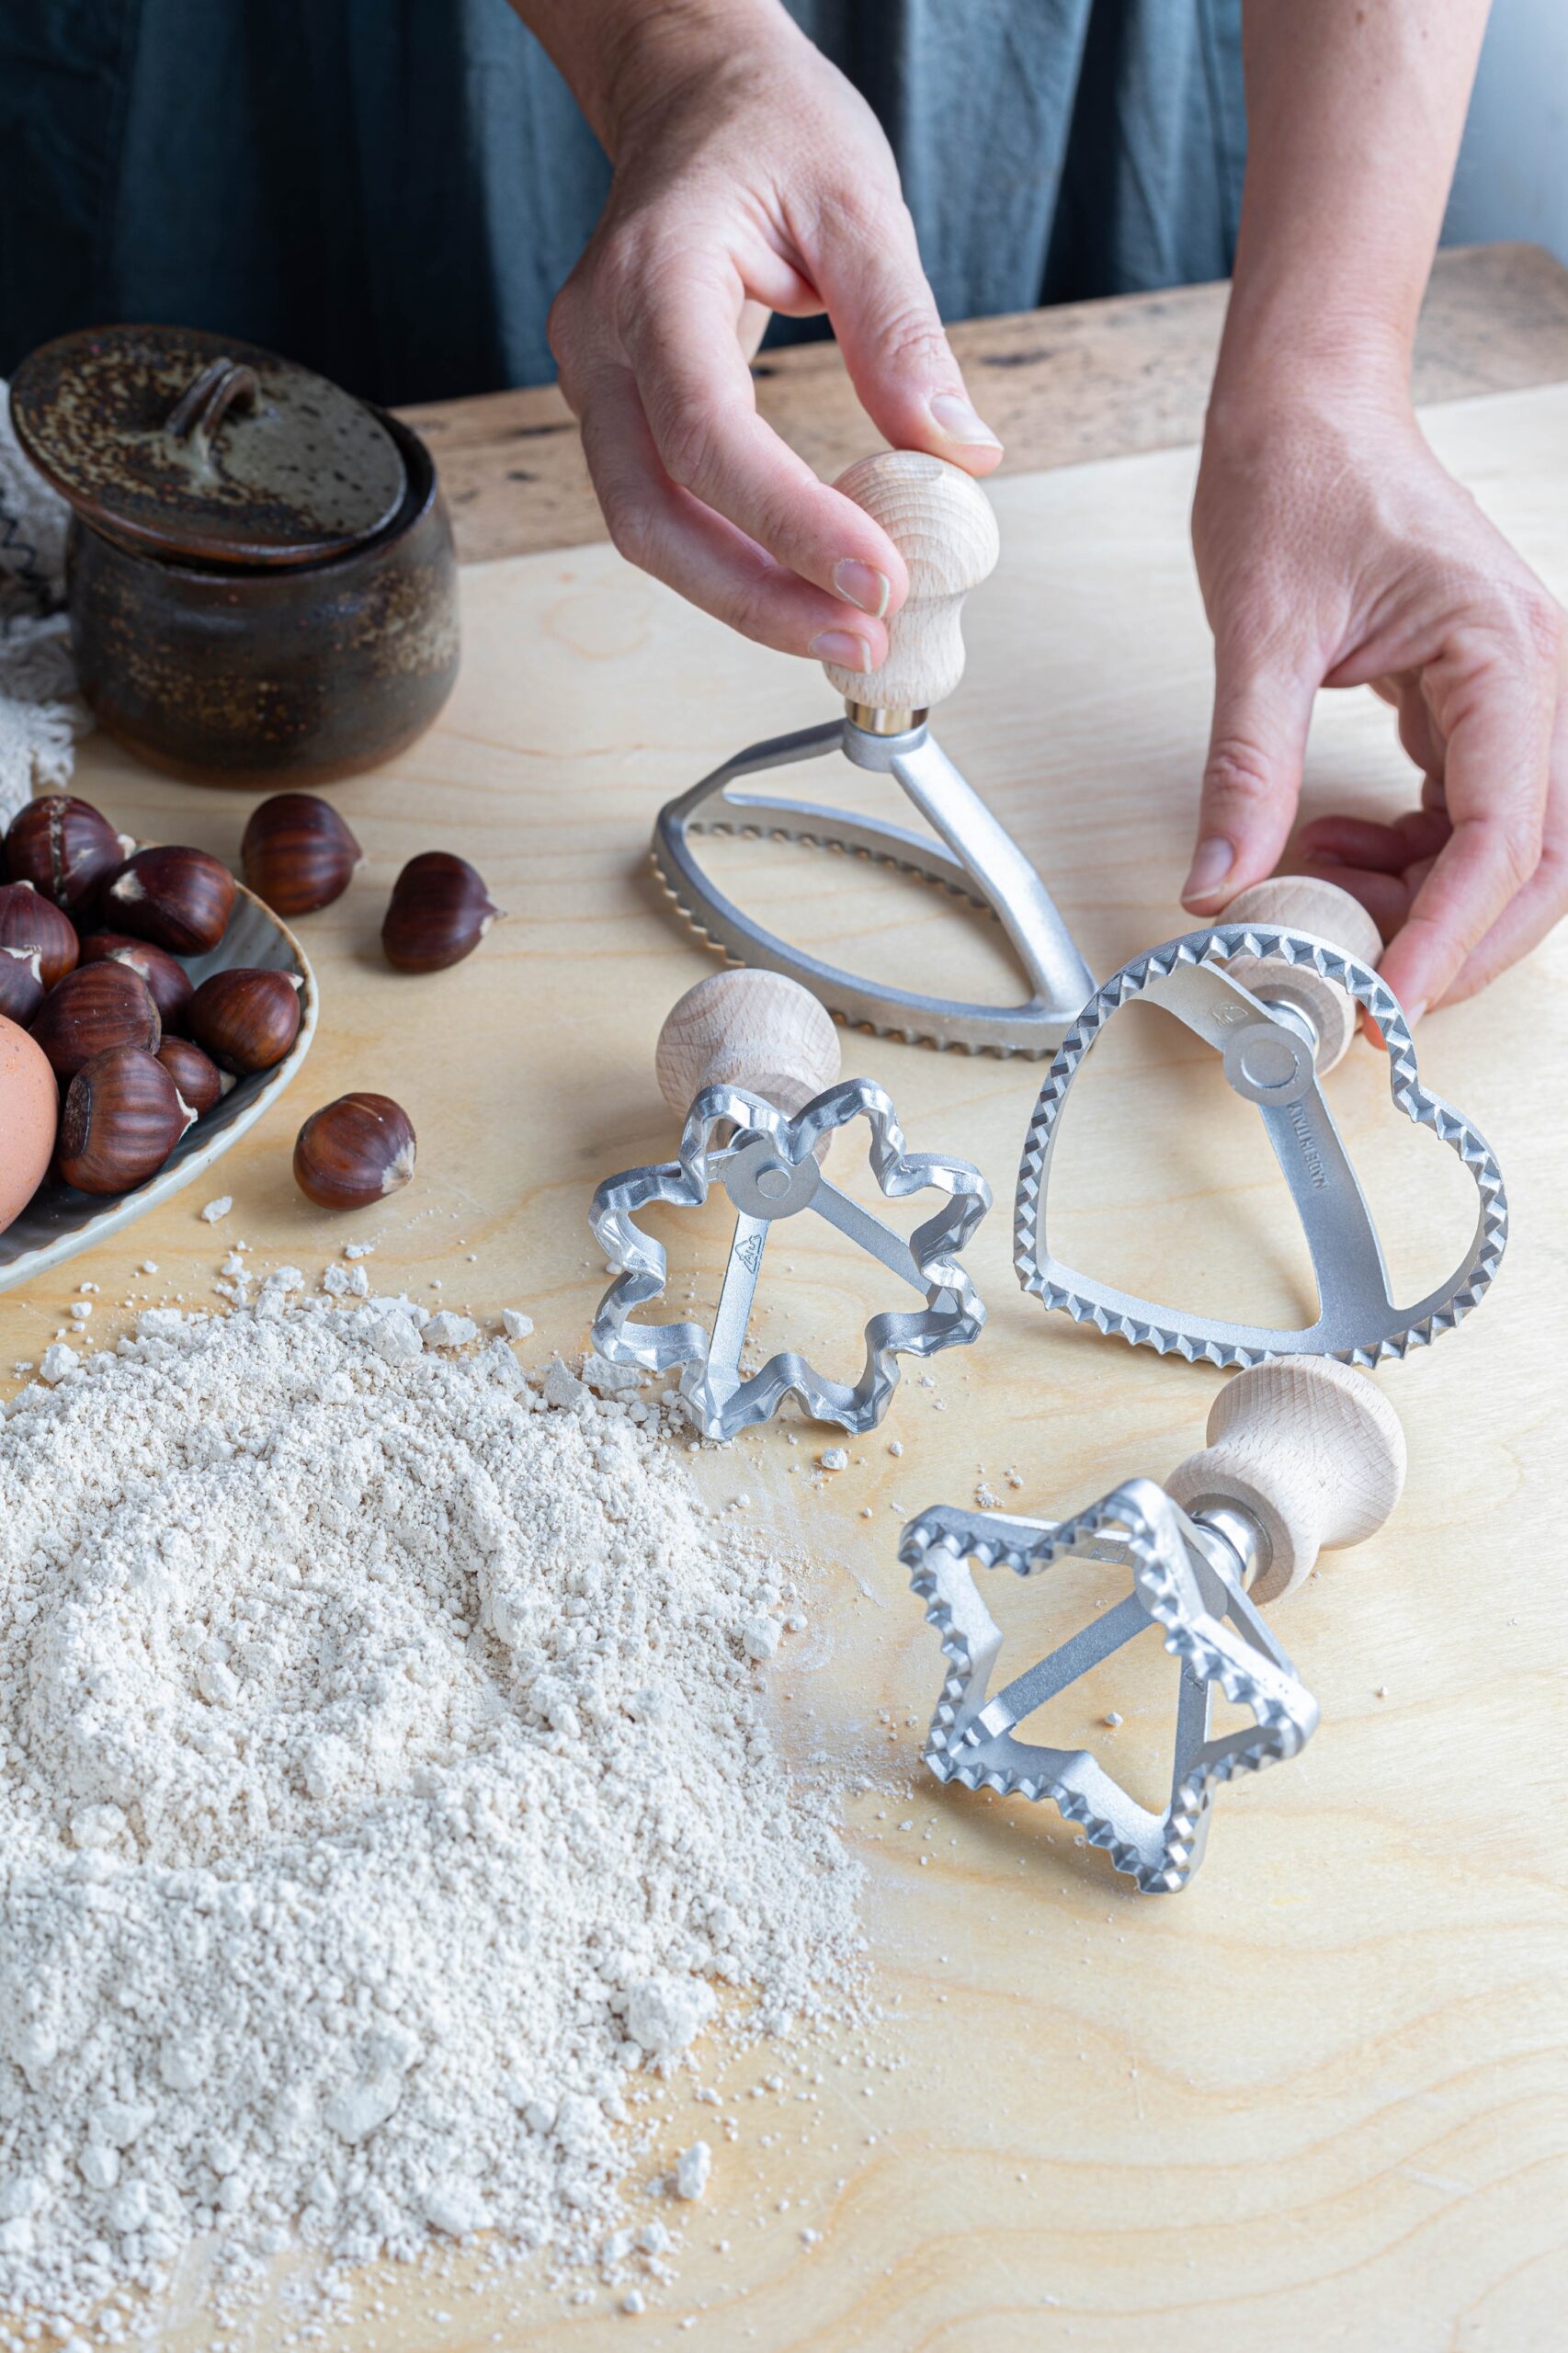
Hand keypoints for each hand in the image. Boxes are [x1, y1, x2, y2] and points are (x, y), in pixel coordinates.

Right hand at [544, 5, 1000, 671]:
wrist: (690, 89)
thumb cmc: (767, 127)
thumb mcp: (858, 200)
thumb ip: (904, 332)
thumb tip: (960, 453)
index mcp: (652, 277)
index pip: (707, 431)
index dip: (790, 521)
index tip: (880, 579)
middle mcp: (601, 342)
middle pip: (652, 516)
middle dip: (759, 599)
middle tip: (863, 641)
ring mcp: (597, 384)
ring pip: (647, 531)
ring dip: (746, 600)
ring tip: (846, 634)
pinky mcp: (618, 413)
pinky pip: (665, 510)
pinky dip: (736, 562)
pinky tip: (807, 588)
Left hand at [1187, 383, 1565, 1014]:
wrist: (1306, 406)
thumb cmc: (1297, 478)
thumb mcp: (1259, 632)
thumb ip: (1246, 767)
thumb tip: (1219, 885)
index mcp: (1503, 652)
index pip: (1505, 832)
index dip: (1450, 934)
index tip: (1388, 1004)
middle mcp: (1535, 677)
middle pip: (1543, 860)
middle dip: (1461, 944)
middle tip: (1372, 1003)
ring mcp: (1514, 693)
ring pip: (1513, 848)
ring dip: (1429, 905)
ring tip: (1327, 912)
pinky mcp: (1475, 707)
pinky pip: (1468, 815)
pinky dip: (1408, 860)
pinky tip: (1331, 855)